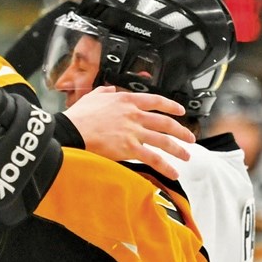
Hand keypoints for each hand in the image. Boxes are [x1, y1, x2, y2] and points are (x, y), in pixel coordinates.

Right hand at [62, 85, 194, 179]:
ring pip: (164, 141)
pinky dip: (166, 166)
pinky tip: (173, 172)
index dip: (171, 106)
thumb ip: (105, 92)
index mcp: (126, 101)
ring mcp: (134, 132)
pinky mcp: (130, 148)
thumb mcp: (93, 96)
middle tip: (189, 138)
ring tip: (186, 156)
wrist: (71, 130)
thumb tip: (111, 89)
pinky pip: (153, 158)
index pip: (156, 101)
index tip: (180, 111)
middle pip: (165, 123)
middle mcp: (134, 115)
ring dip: (178, 149)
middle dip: (181, 131)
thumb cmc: (79, 116)